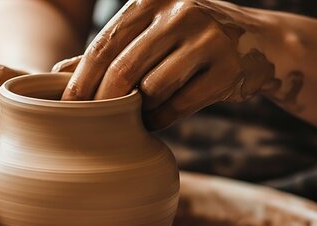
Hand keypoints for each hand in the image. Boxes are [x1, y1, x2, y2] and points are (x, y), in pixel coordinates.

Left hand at [61, 0, 279, 129]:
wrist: (259, 43)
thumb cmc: (188, 39)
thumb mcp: (150, 33)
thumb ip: (108, 51)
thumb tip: (58, 73)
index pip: (105, 44)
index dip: (82, 80)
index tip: (66, 107)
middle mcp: (181, 12)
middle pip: (125, 69)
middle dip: (103, 102)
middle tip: (91, 122)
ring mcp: (209, 39)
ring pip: (152, 89)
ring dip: (136, 111)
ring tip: (133, 115)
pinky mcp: (227, 70)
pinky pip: (179, 106)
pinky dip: (160, 119)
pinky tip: (154, 120)